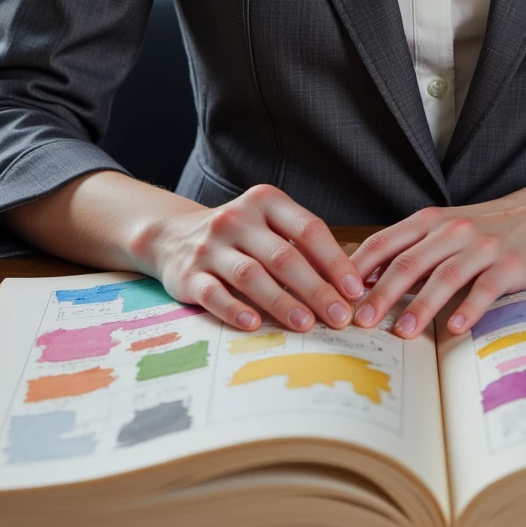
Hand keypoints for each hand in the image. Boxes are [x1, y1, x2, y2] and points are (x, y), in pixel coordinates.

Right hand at [142, 183, 364, 332]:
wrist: (172, 236)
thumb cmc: (239, 236)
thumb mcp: (269, 226)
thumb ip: (303, 247)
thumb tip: (350, 283)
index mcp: (265, 202)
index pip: (308, 229)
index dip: (334, 261)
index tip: (353, 290)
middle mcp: (237, 219)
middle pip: (283, 256)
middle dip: (316, 289)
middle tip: (340, 316)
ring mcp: (210, 246)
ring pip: (252, 276)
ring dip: (282, 302)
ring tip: (307, 325)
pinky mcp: (188, 275)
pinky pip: (214, 294)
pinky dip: (235, 310)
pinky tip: (255, 325)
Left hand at [349, 178, 525, 340]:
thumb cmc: (489, 228)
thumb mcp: (445, 230)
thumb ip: (410, 249)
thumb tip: (364, 279)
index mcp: (430, 221)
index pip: (384, 242)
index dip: (358, 268)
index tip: (336, 295)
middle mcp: (452, 230)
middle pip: (408, 262)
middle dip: (380, 293)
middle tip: (358, 321)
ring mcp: (482, 247)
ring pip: (444, 276)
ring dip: (421, 305)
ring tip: (403, 331)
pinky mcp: (511, 264)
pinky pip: (486, 288)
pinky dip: (469, 308)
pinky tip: (455, 328)